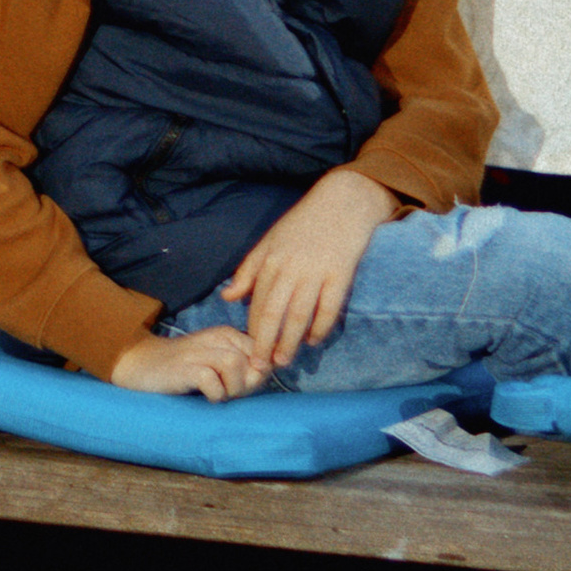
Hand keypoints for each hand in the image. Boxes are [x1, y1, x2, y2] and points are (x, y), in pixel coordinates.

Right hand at [110, 324, 272, 401]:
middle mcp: (216, 338)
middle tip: (229, 392)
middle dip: (248, 384)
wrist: (140, 364)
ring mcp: (198, 351)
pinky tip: (205, 396)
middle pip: (254, 360)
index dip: (260, 374)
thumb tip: (268, 371)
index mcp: (228, 334)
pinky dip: (214, 395)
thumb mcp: (219, 364)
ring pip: (235, 365)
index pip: (265, 354)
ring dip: (232, 389)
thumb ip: (246, 367)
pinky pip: (213, 382)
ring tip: (218, 394)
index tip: (242, 384)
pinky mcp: (184, 368)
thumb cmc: (185, 370)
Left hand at [223, 168, 397, 373]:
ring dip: (290, 341)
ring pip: (299, 314)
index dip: (251, 329)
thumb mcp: (269, 242)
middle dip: (264, 342)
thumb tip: (228, 296)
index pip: (257, 302)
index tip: (245, 352)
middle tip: (259, 367)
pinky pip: (329, 307)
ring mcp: (316, 271)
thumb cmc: (302, 224)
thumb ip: (249, 270)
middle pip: (274, 312)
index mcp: (270, 259)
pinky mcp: (340, 274)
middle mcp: (290, 268)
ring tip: (283, 361)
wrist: (342, 203)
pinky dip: (321, 326)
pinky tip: (314, 340)